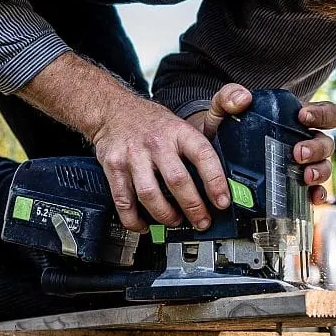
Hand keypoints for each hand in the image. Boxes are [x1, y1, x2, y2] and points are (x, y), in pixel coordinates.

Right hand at [91, 95, 229, 232]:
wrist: (113, 110)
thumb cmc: (150, 123)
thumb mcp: (178, 126)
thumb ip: (194, 151)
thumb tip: (217, 184)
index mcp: (178, 131)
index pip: (203, 155)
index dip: (215, 181)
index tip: (223, 202)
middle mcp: (156, 142)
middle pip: (177, 180)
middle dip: (193, 207)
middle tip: (202, 221)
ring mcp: (133, 155)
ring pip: (150, 194)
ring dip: (165, 215)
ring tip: (175, 221)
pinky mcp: (114, 167)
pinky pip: (124, 201)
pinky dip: (134, 220)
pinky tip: (144, 225)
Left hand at [187, 84, 335, 205]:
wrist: (209, 160)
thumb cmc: (224, 130)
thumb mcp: (222, 110)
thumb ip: (228, 97)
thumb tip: (244, 98)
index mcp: (294, 120)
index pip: (324, 113)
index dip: (321, 114)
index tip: (302, 116)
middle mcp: (304, 142)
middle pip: (326, 143)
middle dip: (316, 147)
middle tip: (298, 152)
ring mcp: (302, 166)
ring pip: (324, 167)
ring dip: (320, 171)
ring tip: (305, 176)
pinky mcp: (295, 188)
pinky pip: (316, 192)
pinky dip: (318, 195)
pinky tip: (312, 197)